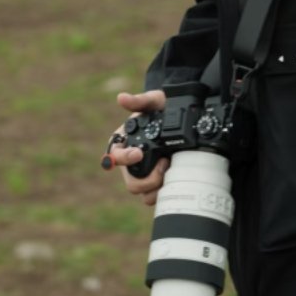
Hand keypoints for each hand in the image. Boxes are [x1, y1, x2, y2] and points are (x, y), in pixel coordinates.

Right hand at [103, 90, 169, 206]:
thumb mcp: (153, 101)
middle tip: (165, 164)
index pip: (114, 157)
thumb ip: (139, 100)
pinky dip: (164, 193)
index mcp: (124, 144)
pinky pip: (156, 198)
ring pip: (144, 195)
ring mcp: (144, 175)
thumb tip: (121, 97)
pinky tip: (175, 180)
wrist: (181, 119)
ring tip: (172, 172)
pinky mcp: (157, 184)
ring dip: (157, 188)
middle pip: (131, 183)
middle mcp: (131, 163)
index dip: (124, 158)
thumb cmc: (161, 110)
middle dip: (148, 179)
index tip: (138, 153)